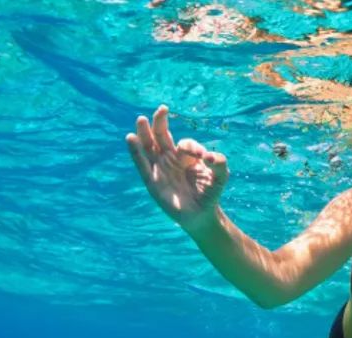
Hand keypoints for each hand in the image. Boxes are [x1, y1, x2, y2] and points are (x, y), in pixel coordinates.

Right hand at [126, 105, 227, 231]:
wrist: (201, 215)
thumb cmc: (210, 193)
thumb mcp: (221, 177)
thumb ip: (220, 164)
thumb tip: (209, 156)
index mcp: (186, 156)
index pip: (185, 144)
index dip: (191, 147)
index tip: (202, 157)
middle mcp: (170, 159)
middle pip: (161, 136)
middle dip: (160, 122)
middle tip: (162, 109)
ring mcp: (160, 169)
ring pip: (149, 147)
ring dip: (144, 133)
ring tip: (141, 119)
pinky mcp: (152, 181)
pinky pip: (141, 164)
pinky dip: (135, 152)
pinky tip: (130, 138)